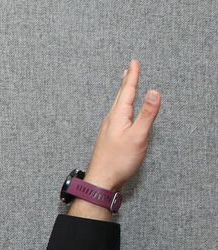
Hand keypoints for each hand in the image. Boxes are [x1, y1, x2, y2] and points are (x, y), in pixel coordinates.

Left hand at [80, 60, 160, 191]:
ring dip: (123, 94)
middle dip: (127, 82)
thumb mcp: (137, 136)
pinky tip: (121, 113)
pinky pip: (116, 117)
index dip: (133, 76)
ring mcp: (108, 130)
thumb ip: (147, 114)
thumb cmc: (118, 161)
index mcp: (118, 116)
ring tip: (126, 86)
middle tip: (129, 69)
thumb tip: (154, 92)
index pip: (128, 91)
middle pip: (121, 97)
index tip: (134, 62)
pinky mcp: (109, 138)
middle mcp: (110, 120)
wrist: (100, 181)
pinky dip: (121, 108)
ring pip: (118, 107)